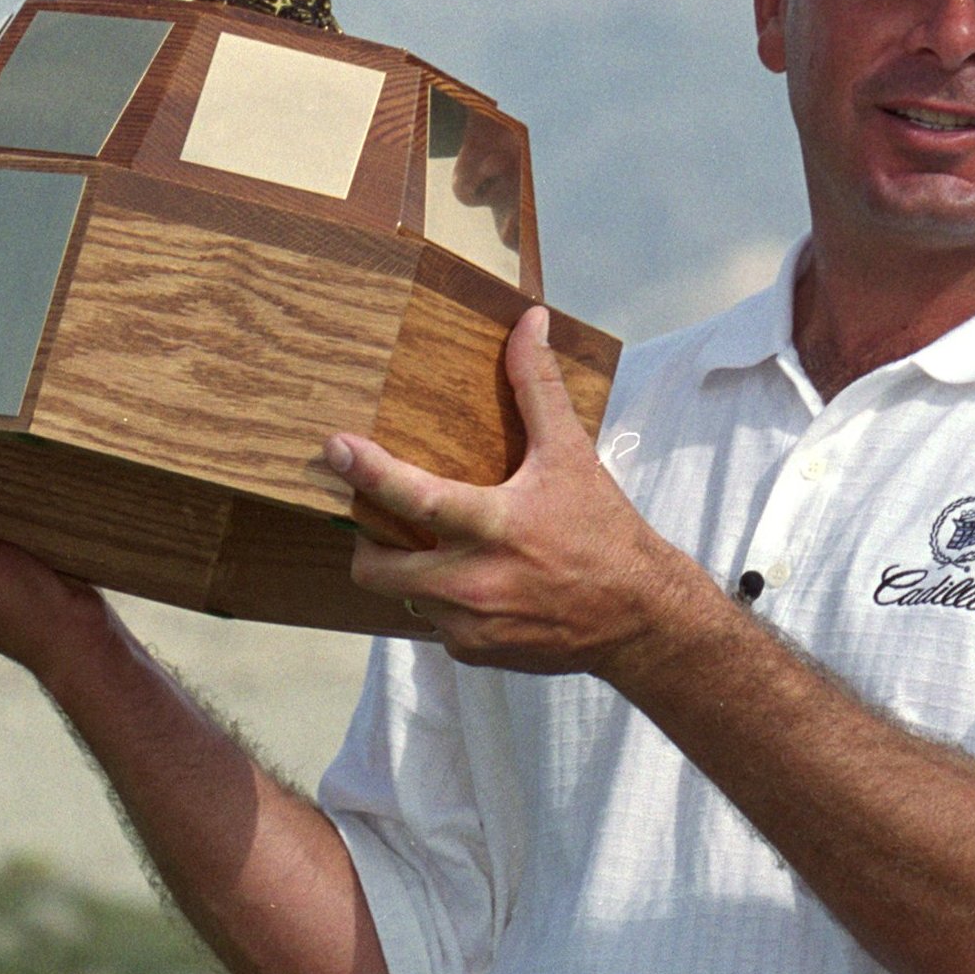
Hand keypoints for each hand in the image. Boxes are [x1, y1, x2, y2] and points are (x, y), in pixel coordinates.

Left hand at [324, 306, 713, 674]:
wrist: (639, 617)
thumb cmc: (604, 531)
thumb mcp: (572, 455)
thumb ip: (539, 387)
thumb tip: (530, 321)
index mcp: (496, 526)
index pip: (415, 498)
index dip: (369, 473)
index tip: (334, 448)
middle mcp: (475, 581)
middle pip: (375, 566)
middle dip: (368, 543)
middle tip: (384, 522)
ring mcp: (471, 624)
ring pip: (403, 597)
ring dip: (411, 574)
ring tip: (443, 552)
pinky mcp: (475, 652)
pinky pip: (434, 626)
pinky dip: (444, 605)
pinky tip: (479, 587)